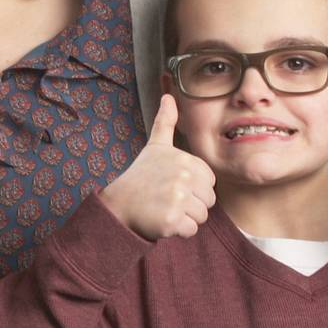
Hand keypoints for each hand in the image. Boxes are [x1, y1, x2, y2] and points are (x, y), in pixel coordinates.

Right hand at [98, 95, 215, 239]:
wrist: (118, 204)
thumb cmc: (140, 177)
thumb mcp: (155, 147)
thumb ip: (166, 122)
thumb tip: (168, 96)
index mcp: (185, 159)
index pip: (209, 183)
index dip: (193, 188)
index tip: (172, 185)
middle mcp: (183, 176)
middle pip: (208, 201)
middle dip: (190, 205)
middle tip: (167, 199)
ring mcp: (177, 198)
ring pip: (201, 217)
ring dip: (185, 219)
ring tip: (164, 209)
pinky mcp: (172, 220)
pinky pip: (191, 231)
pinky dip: (178, 231)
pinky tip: (161, 221)